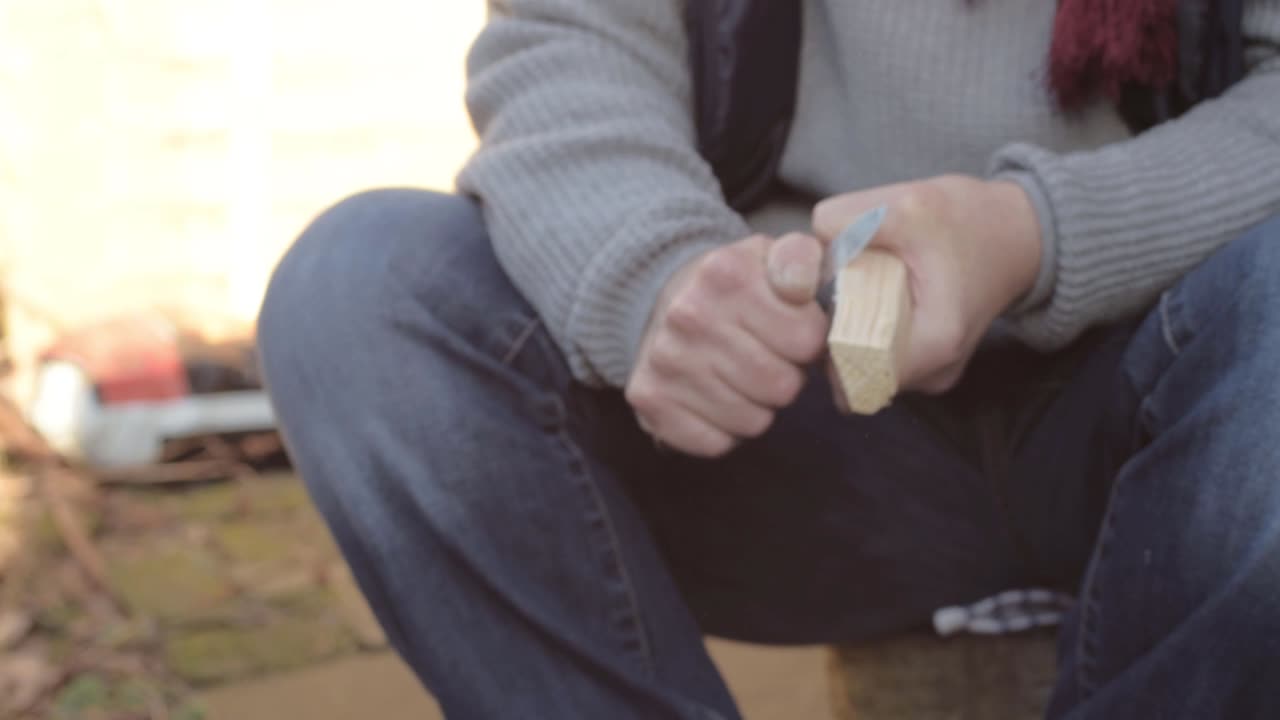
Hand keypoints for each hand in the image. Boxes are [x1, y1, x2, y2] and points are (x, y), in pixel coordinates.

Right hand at [626, 234, 828, 456]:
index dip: (809, 341)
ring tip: (740, 377)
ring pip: (752, 421)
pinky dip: (723, 431)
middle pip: (782, 386)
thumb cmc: (734, 288)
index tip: (792, 332)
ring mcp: (665, 360)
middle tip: (767, 358)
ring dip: (756, 406)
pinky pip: (715, 443)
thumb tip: (800, 285)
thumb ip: (801, 258)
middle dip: (786, 378)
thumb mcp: (770, 255)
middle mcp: (689, 315)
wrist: (662, 304)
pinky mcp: (649, 400)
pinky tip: (714, 399)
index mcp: (726, 274)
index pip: (807, 339)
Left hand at [813, 175, 1041, 393]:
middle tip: (829, 293)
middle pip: (854, 377)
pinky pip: (879, 362)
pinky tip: (867, 302)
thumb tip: (810, 239)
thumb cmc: (971, 220)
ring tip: (850, 292)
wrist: (1018, 234)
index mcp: (934, 342)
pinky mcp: (927, 365)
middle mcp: (934, 372)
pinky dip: (865, 337)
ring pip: (863, 372)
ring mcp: (932, 374)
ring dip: (846, 338)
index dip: (822, 344)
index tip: (818, 307)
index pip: (851, 375)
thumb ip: (853, 218)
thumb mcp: (910, 204)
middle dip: (830, 340)